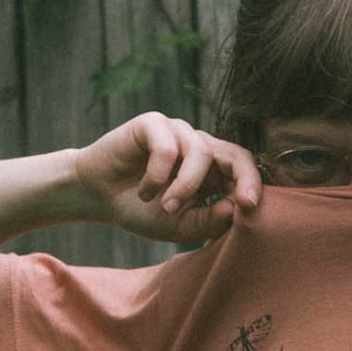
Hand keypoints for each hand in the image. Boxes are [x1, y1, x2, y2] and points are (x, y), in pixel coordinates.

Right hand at [73, 112, 261, 241]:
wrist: (99, 199)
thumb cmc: (142, 212)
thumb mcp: (180, 226)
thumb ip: (209, 221)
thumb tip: (236, 209)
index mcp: (213, 173)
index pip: (244, 172)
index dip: (253, 186)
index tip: (251, 207)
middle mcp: (200, 148)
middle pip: (235, 154)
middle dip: (243, 178)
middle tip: (242, 202)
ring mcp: (178, 133)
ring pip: (200, 153)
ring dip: (185, 187)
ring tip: (165, 207)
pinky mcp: (153, 124)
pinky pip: (167, 149)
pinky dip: (157, 176)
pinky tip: (144, 191)